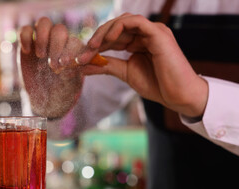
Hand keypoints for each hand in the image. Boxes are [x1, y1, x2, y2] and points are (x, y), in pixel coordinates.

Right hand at [19, 17, 84, 117]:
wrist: (42, 97)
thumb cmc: (60, 91)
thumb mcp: (72, 85)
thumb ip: (82, 73)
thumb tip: (101, 63)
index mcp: (72, 48)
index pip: (74, 40)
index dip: (72, 49)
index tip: (68, 63)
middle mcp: (58, 40)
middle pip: (60, 30)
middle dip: (57, 47)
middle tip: (54, 66)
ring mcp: (42, 39)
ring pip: (44, 23)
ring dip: (43, 39)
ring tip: (41, 56)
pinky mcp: (27, 41)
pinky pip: (26, 29)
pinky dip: (26, 37)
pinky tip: (27, 51)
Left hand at [77, 13, 208, 117]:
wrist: (177, 95)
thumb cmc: (156, 85)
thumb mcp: (125, 73)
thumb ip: (106, 66)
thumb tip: (83, 66)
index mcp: (138, 42)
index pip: (113, 36)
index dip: (96, 44)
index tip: (82, 58)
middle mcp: (145, 34)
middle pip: (115, 27)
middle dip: (97, 39)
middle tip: (84, 53)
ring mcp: (152, 31)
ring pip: (123, 21)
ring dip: (104, 32)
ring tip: (93, 47)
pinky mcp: (158, 32)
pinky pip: (135, 21)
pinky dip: (119, 27)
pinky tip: (108, 39)